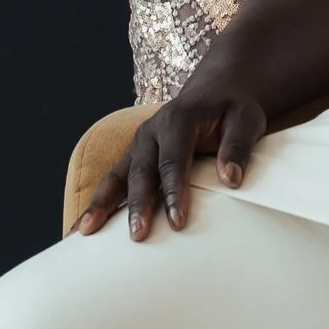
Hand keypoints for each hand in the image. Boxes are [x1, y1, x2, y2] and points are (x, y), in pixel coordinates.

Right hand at [73, 73, 269, 236]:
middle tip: (137, 235)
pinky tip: (83, 227)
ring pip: (117, 176)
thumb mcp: (246, 119)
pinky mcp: (134, 157)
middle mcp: (151, 132)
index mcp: (177, 119)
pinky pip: (113, 181)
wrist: (215, 92)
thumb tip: (231, 178)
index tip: (177, 221)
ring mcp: (139, 145)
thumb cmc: (232, 109)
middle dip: (138, 204)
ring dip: (102, 204)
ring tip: (85, 232)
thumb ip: (237, 146)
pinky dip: (98, 203)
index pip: (173, 160)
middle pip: (141, 172)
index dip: (174, 191)